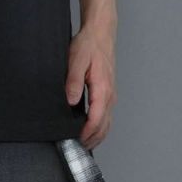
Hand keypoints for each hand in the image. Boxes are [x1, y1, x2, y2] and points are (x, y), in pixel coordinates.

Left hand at [65, 21, 115, 149]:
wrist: (101, 34)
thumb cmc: (88, 45)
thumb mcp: (76, 60)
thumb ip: (73, 81)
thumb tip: (71, 100)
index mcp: (102, 89)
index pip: (96, 119)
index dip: (86, 133)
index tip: (75, 140)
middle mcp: (110, 95)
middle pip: (104, 126)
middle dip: (92, 139)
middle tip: (76, 148)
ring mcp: (111, 95)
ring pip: (107, 123)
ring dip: (97, 136)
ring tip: (83, 144)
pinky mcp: (109, 94)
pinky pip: (107, 116)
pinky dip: (100, 128)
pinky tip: (90, 131)